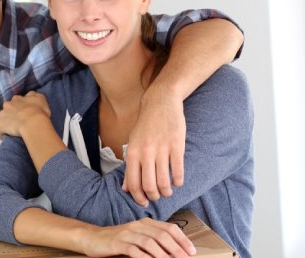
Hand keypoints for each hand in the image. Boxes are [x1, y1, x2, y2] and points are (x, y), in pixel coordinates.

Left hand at [0, 91, 51, 138]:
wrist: (32, 123)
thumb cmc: (38, 111)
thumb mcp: (40, 99)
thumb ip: (34, 95)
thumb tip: (31, 95)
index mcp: (17, 99)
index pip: (16, 100)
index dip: (20, 105)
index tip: (23, 110)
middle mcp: (8, 105)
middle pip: (7, 107)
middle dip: (11, 112)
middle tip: (18, 118)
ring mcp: (3, 115)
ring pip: (2, 118)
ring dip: (6, 121)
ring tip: (13, 128)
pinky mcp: (0, 126)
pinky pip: (1, 131)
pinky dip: (3, 133)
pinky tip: (8, 137)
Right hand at [80, 218, 195, 257]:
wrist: (91, 238)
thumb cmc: (117, 240)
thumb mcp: (137, 237)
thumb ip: (152, 241)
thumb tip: (172, 252)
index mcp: (145, 223)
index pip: (169, 228)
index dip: (182, 239)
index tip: (192, 251)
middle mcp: (138, 226)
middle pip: (162, 235)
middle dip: (176, 248)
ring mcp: (127, 233)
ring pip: (150, 242)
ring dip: (163, 254)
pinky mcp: (117, 243)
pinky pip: (134, 250)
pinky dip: (144, 257)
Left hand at [123, 89, 185, 205]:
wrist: (160, 102)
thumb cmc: (145, 125)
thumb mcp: (132, 143)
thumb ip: (130, 166)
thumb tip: (126, 188)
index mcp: (132, 152)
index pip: (133, 183)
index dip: (138, 197)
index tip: (144, 203)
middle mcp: (146, 152)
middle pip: (149, 186)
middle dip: (154, 197)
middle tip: (157, 197)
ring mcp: (162, 149)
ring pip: (164, 181)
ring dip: (166, 192)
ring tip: (168, 192)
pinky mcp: (177, 145)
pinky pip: (178, 171)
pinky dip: (178, 181)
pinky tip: (178, 182)